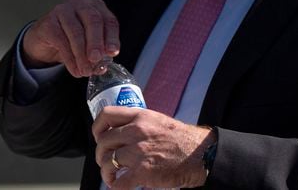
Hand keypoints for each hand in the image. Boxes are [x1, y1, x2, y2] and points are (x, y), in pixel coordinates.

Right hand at [21, 0, 119, 77]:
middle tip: (97, 60)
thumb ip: (99, 51)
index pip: (109, 20)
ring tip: (85, 70)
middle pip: (93, 21)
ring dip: (82, 55)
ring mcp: (63, 10)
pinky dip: (70, 58)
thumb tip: (102, 66)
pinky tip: (74, 69)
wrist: (44, 40)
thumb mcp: (89, 43)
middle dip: (96, 43)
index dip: (112, 37)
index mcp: (96, 6)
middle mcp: (80, 4)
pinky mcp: (48, 22)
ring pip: (76, 32)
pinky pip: (61, 40)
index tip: (113, 52)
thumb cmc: (71, 38)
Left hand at [92, 107, 213, 188]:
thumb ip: (140, 124)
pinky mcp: (142, 171)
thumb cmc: (182, 140)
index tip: (99, 137)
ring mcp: (139, 152)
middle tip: (106, 160)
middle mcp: (137, 131)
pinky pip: (118, 182)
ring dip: (106, 171)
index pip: (107, 114)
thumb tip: (121, 132)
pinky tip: (119, 185)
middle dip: (101, 154)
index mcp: (141, 116)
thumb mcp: (159, 121)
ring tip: (112, 175)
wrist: (200, 155)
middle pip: (103, 141)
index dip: (97, 127)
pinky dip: (115, 186)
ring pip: (107, 162)